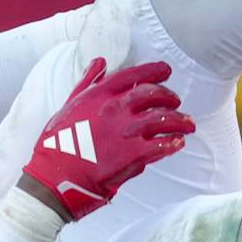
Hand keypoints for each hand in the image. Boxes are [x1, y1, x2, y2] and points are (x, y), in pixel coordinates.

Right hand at [18, 58, 194, 220]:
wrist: (54, 179)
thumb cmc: (57, 145)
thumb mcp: (68, 106)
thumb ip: (87, 83)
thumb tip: (100, 63)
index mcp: (99, 95)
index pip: (133, 75)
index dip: (154, 70)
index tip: (166, 71)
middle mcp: (115, 108)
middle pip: (153, 94)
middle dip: (169, 96)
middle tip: (176, 101)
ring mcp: (127, 131)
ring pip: (164, 118)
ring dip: (180, 120)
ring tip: (187, 124)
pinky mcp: (134, 155)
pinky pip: (163, 145)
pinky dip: (174, 143)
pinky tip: (178, 143)